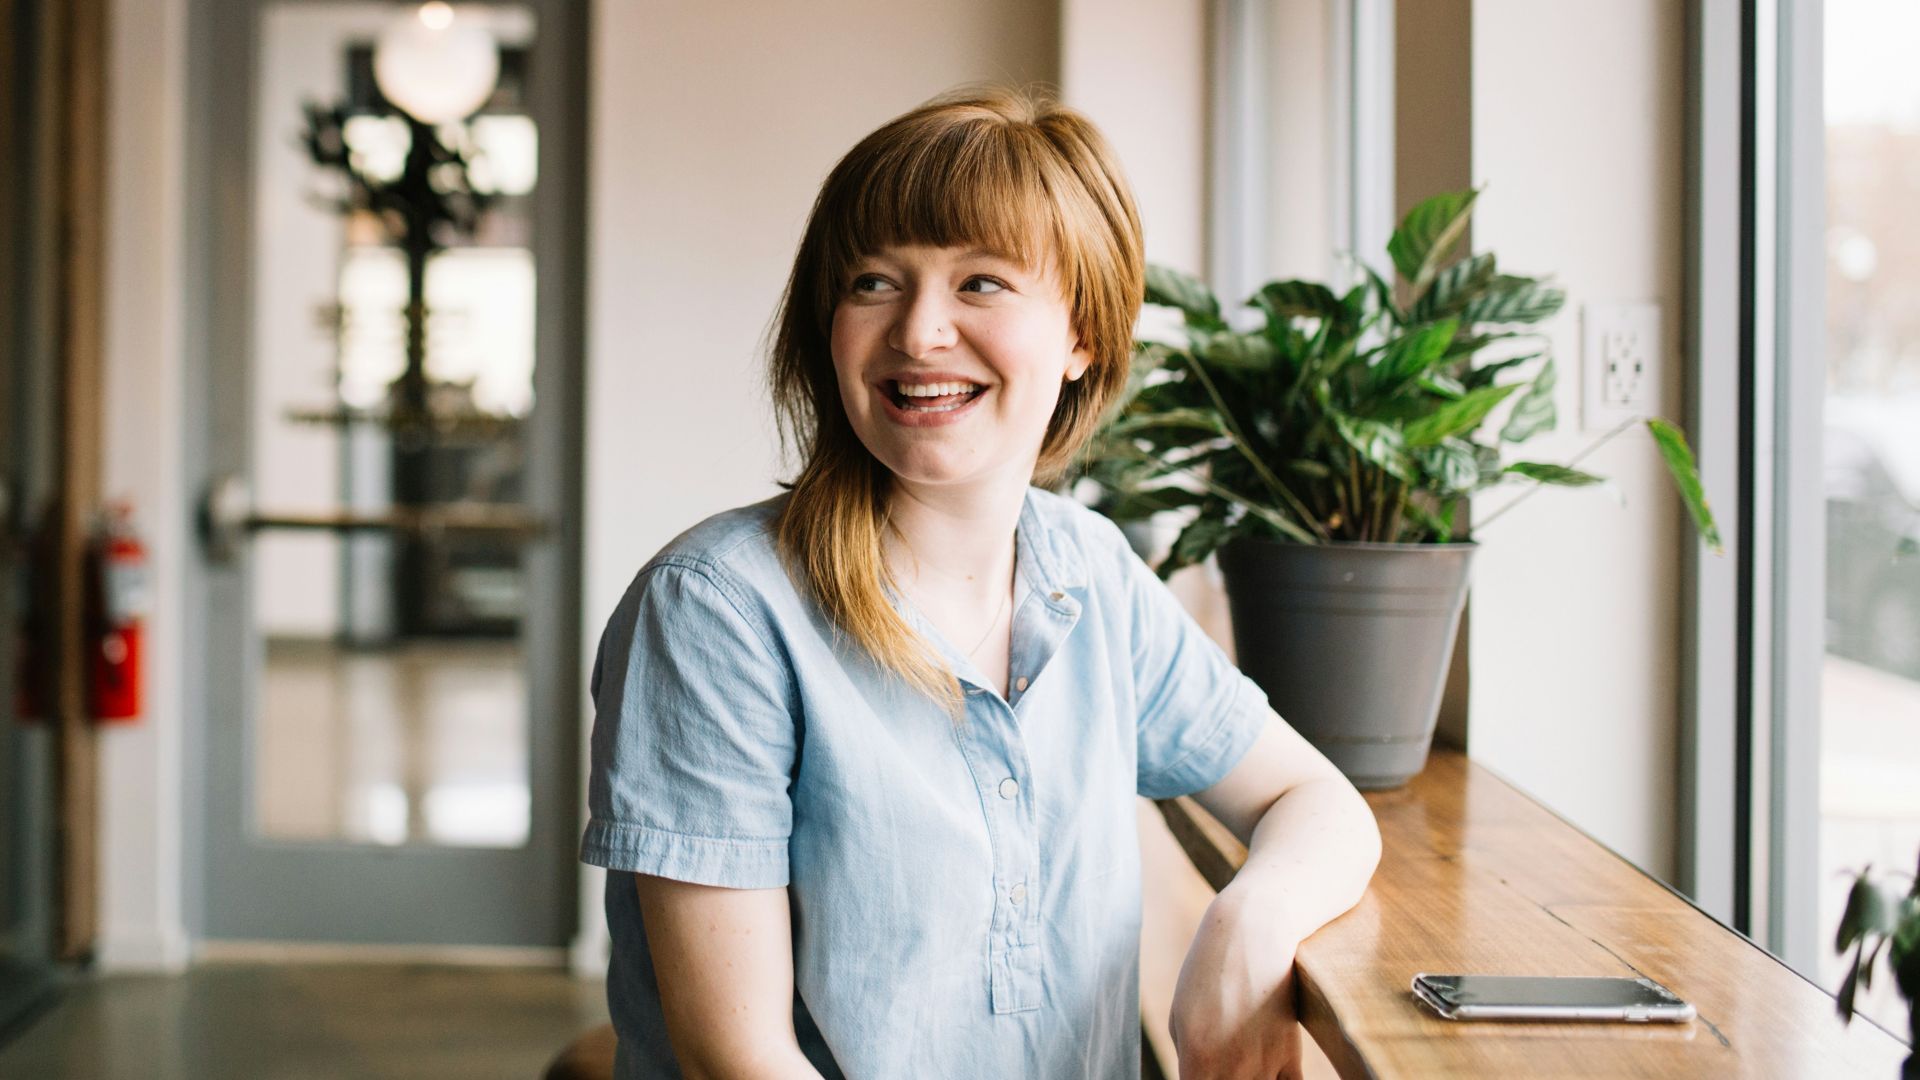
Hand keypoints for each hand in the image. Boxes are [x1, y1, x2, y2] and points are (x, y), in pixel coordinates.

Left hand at [1167, 884, 1305, 1079]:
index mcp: (1197, 1060)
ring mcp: (1264, 1065)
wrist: (1254, 934)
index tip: (1201, 1075)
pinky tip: (1271, 1077)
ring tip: (1245, 1070)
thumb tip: (1195, 1078)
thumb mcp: (1180, 1015)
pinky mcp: (1290, 1055)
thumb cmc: (1208, 970)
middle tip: (1222, 1068)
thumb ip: (1187, 1057)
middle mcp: (1232, 1070)